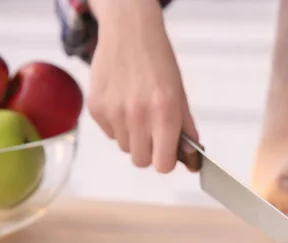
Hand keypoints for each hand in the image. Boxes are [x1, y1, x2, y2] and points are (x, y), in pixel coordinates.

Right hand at [87, 0, 198, 171]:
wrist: (130, 33)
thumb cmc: (159, 64)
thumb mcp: (180, 95)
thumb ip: (186, 130)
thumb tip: (191, 162)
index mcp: (165, 113)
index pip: (162, 164)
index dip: (165, 162)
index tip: (166, 155)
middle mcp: (138, 115)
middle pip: (140, 161)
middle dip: (148, 152)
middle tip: (152, 133)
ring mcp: (114, 112)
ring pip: (124, 147)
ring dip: (132, 137)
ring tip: (137, 111)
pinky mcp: (96, 107)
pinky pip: (109, 133)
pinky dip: (116, 125)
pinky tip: (122, 102)